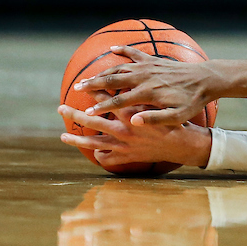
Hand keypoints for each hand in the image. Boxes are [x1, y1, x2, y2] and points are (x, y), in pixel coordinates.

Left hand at [59, 100, 212, 167]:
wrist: (185, 144)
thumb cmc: (175, 122)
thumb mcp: (158, 106)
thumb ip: (140, 99)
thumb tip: (126, 89)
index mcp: (130, 115)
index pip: (106, 101)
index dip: (93, 93)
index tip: (83, 87)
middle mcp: (123, 130)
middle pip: (91, 121)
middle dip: (74, 114)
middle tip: (60, 109)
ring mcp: (123, 146)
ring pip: (93, 143)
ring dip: (77, 139)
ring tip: (63, 136)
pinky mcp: (128, 157)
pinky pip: (108, 159)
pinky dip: (100, 156)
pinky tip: (94, 153)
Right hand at [76, 46, 217, 126]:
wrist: (207, 79)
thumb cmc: (192, 101)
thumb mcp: (178, 116)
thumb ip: (155, 119)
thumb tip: (132, 121)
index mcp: (148, 93)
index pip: (118, 102)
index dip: (102, 107)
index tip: (88, 112)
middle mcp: (145, 77)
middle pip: (112, 80)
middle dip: (93, 85)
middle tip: (76, 89)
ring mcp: (149, 66)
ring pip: (119, 67)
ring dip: (102, 72)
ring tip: (86, 78)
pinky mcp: (154, 59)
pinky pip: (135, 53)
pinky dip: (123, 50)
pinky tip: (111, 49)